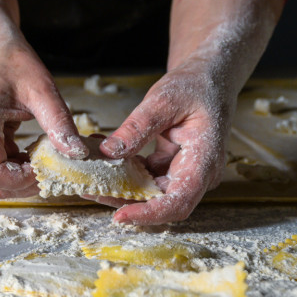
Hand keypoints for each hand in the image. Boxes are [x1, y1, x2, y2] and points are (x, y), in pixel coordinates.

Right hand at [0, 35, 87, 197]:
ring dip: (20, 178)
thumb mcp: (43, 89)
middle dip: (24, 182)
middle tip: (51, 168)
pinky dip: (15, 169)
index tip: (45, 170)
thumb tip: (76, 154)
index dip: (20, 180)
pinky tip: (31, 155)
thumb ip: (59, 123)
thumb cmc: (14, 65)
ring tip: (42, 160)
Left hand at [97, 60, 230, 224]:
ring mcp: (183, 172)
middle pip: (159, 201)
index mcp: (204, 161)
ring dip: (118, 185)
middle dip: (122, 200)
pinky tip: (102, 154)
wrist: (208, 80)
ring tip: (88, 171)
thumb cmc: (195, 87)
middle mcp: (197, 174)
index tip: (119, 216)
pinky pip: (144, 177)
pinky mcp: (170, 167)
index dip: (149, 214)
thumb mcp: (163, 101)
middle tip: (88, 188)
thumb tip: (109, 152)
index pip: (179, 202)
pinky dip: (122, 170)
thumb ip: (137, 127)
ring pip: (148, 191)